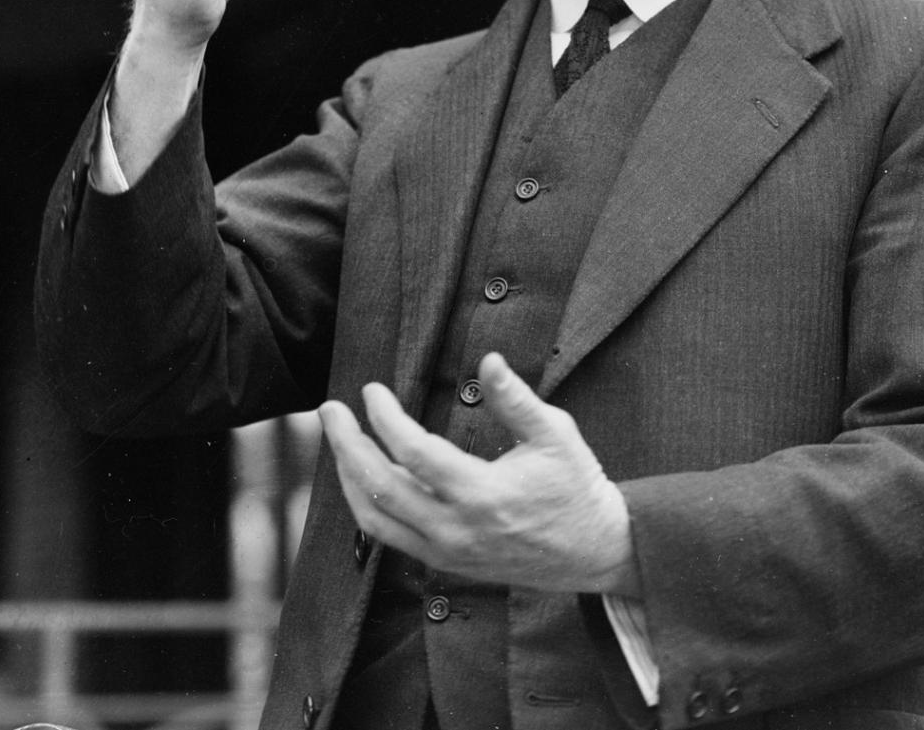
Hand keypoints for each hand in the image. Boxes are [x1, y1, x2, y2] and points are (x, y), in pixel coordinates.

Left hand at [318, 352, 638, 595]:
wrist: (594, 550)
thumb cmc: (577, 485)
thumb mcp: (556, 434)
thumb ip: (517, 399)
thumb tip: (488, 360)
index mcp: (483, 495)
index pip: (414, 453)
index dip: (385, 418)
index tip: (372, 390)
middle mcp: (457, 530)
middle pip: (378, 488)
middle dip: (346, 446)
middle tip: (329, 411)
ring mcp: (447, 553)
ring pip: (374, 520)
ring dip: (349, 478)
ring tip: (338, 442)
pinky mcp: (446, 564)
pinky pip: (390, 538)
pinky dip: (368, 506)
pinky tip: (364, 477)